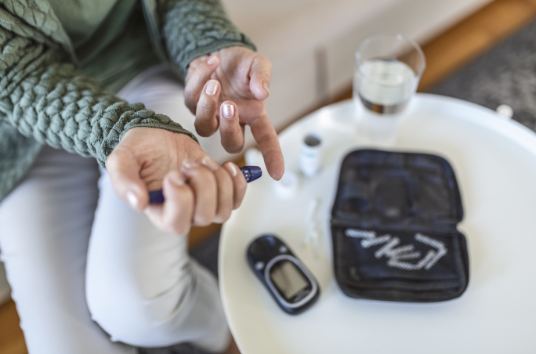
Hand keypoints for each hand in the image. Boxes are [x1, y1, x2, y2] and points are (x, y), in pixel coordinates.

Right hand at [106, 128, 246, 234]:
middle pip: (205, 216)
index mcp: (159, 212)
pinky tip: (225, 166)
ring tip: (202, 163)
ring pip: (225, 210)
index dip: (180, 199)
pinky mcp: (219, 189)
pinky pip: (237, 198)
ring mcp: (204, 202)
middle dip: (201, 184)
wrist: (157, 135)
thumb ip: (123, 180)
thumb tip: (138, 203)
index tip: (172, 175)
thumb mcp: (121, 159)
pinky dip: (237, 182)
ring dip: (219, 182)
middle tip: (186, 164)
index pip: (177, 224)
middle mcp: (184, 213)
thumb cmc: (140, 151)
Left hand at [184, 46, 283, 179]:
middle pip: (231, 143)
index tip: (277, 173)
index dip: (272, 157)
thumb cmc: (241, 64)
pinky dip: (200, 78)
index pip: (266, 140)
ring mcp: (211, 115)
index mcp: (254, 115)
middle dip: (229, 128)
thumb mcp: (258, 63)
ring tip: (214, 84)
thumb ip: (263, 76)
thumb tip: (263, 93)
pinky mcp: (192, 103)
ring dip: (208, 107)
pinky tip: (211, 62)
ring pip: (205, 128)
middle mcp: (232, 121)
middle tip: (230, 106)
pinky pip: (192, 98)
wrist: (217, 49)